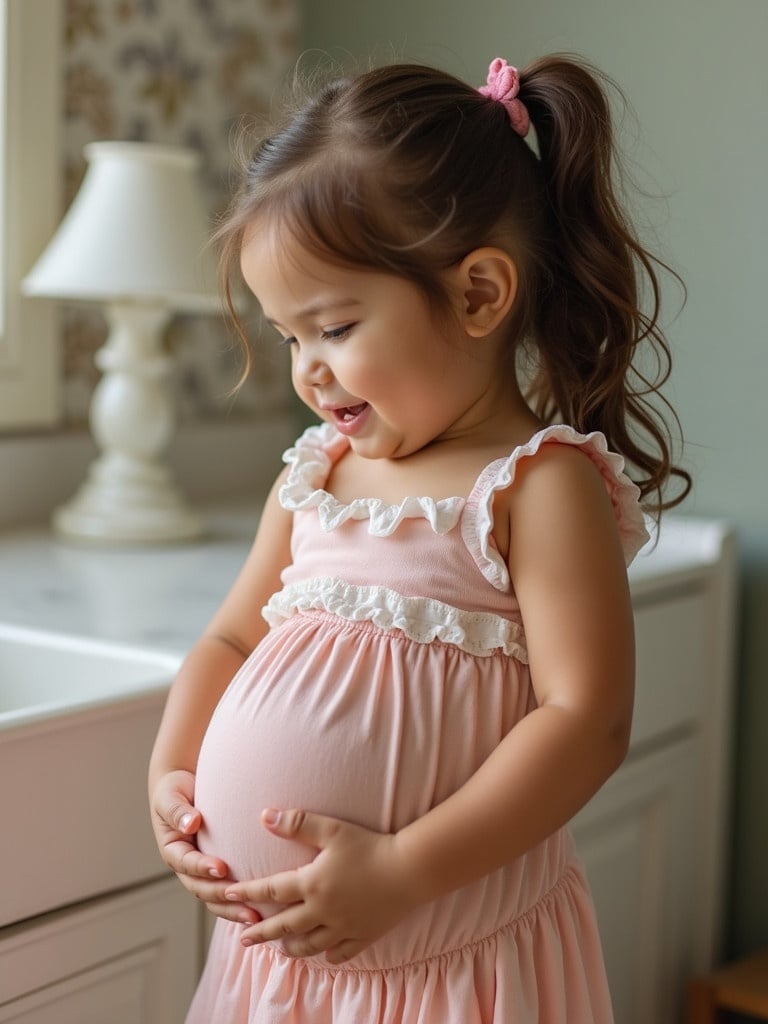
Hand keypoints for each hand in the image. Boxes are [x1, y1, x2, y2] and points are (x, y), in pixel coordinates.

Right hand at [149, 769, 259, 925]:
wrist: (184, 786)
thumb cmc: (174, 790)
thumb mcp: (170, 797)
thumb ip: (178, 811)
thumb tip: (192, 823)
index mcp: (173, 851)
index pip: (186, 864)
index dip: (202, 868)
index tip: (221, 868)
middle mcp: (187, 866)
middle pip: (202, 889)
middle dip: (223, 898)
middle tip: (245, 904)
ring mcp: (202, 871)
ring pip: (216, 898)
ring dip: (234, 909)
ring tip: (257, 917)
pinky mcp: (218, 869)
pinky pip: (229, 889)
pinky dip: (241, 901)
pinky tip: (263, 909)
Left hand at [223, 809, 417, 963]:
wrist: (408, 869)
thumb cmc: (370, 845)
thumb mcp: (332, 829)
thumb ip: (297, 823)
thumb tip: (264, 817)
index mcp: (312, 884)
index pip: (271, 891)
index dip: (247, 893)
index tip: (227, 895)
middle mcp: (322, 910)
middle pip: (284, 926)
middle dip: (260, 932)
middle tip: (243, 939)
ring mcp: (342, 926)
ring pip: (309, 945)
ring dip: (291, 948)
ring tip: (280, 950)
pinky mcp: (363, 935)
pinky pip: (341, 952)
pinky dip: (329, 955)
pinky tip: (324, 953)